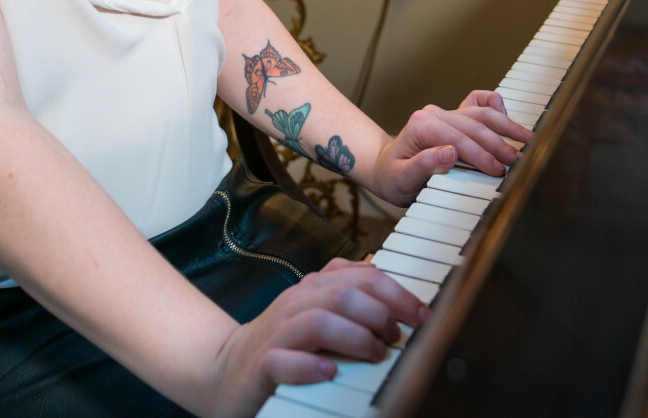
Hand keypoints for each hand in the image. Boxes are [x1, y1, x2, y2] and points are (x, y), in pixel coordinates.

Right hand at [209, 258, 427, 417]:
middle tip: (397, 338)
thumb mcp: (316, 310)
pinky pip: (285, 360)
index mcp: (314, 289)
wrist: (225, 368)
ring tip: (375, 353)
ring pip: (318, 321)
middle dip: (379, 313)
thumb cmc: (282, 342)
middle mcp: (296, 304)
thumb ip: (346, 292)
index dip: (397, 294)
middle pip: (343, 294)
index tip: (422, 316)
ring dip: (354, 336)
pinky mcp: (262, 365)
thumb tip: (383, 276)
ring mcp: (277, 333)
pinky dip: (310, 365)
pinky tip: (331, 371)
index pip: (361, 277)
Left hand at [370, 90, 532, 205]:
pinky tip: (507, 114)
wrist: (387, 168)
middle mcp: (435, 114)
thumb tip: (450, 153)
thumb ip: (424, 165)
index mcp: (421, 125)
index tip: (498, 170)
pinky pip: (477, 103)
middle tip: (518, 161)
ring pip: (481, 114)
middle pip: (474, 126)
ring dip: (506, 126)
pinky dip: (494, 105)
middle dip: (499, 144)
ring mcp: (447, 113)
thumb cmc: (394, 177)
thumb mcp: (402, 178)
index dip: (480, 155)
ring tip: (527, 140)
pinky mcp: (455, 116)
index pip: (458, 139)